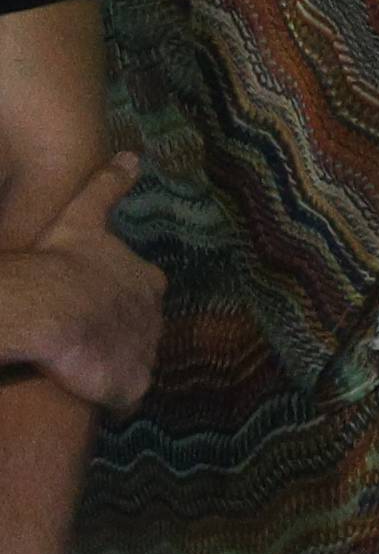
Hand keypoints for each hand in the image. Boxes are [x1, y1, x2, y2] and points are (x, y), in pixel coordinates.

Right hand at [20, 155, 164, 410]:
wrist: (49, 307)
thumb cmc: (61, 262)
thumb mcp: (85, 216)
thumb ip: (109, 187)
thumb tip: (132, 154)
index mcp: (147, 281)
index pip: (145, 293)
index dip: (120, 301)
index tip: (97, 307)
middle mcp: (155, 317)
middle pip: (142, 329)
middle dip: (120, 335)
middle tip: (88, 341)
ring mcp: (146, 353)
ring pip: (135, 362)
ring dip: (114, 366)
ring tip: (85, 371)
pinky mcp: (131, 384)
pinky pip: (128, 397)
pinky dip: (114, 399)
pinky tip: (94, 399)